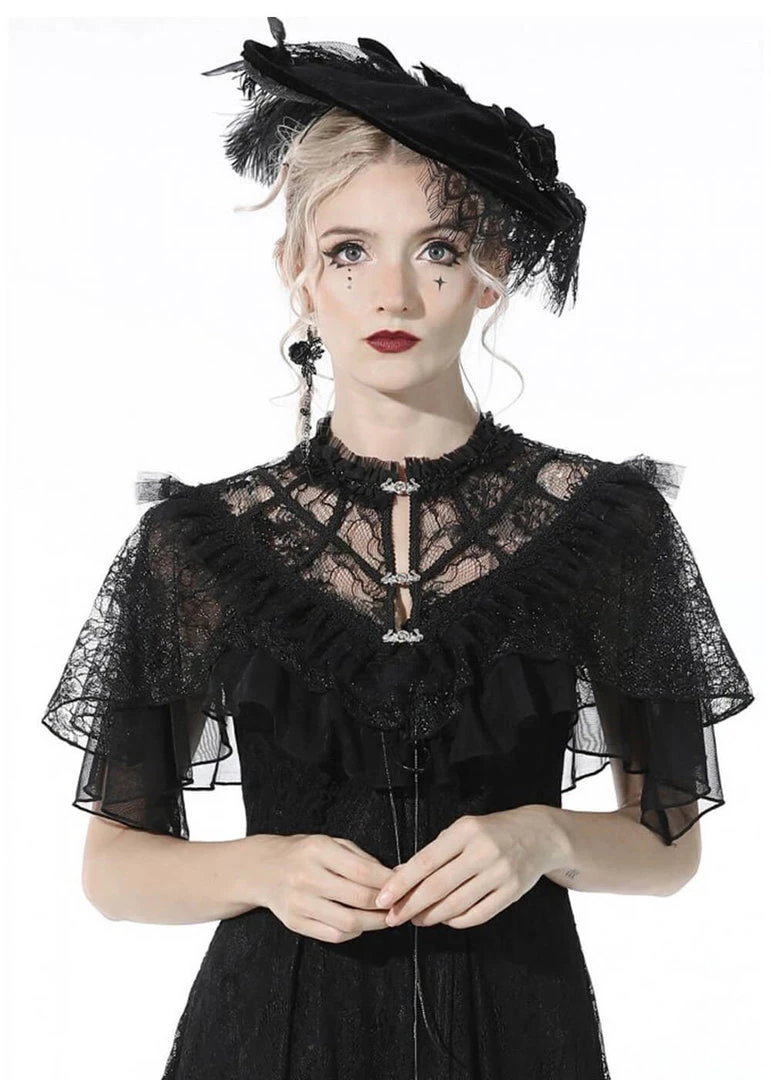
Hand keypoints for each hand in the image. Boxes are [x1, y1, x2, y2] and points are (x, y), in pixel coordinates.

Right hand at [258, 833, 393, 942]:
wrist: (263, 869)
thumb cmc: (304, 854)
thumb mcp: (332, 843)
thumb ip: (362, 859)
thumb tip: (395, 876)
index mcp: (318, 850)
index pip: (363, 871)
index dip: (388, 882)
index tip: (404, 886)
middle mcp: (306, 876)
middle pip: (359, 899)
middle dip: (386, 905)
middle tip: (400, 906)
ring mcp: (299, 902)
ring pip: (348, 923)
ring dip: (374, 924)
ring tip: (386, 918)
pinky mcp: (294, 923)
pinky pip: (333, 936)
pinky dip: (353, 933)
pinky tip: (361, 924)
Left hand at [375, 806, 567, 929]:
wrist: (538, 835)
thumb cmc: (492, 831)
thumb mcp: (462, 830)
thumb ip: (434, 852)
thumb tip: (399, 874)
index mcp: (466, 831)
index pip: (426, 861)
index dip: (402, 882)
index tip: (384, 897)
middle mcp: (483, 851)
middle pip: (439, 886)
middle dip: (411, 905)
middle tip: (392, 917)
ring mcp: (500, 873)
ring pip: (457, 904)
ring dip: (431, 916)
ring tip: (415, 919)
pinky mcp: (512, 893)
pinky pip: (478, 915)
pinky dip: (456, 921)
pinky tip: (444, 919)